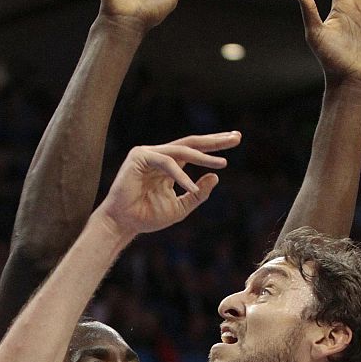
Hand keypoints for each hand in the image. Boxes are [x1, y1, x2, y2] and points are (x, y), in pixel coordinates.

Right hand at [99, 133, 239, 238]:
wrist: (124, 224)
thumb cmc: (148, 217)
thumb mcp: (181, 207)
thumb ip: (198, 194)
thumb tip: (216, 176)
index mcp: (170, 165)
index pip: (195, 151)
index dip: (215, 146)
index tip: (236, 139)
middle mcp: (160, 155)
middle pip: (191, 143)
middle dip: (215, 141)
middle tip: (236, 137)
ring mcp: (149, 154)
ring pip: (181, 150)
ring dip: (203, 157)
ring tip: (222, 163)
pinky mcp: (139, 157)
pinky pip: (166, 162)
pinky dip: (180, 175)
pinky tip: (191, 186)